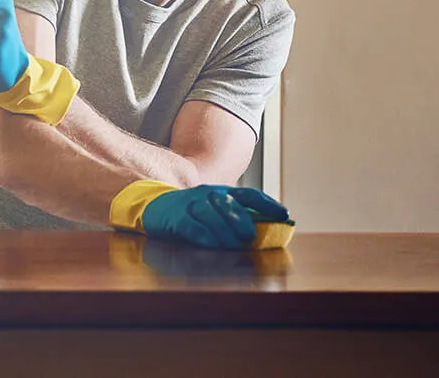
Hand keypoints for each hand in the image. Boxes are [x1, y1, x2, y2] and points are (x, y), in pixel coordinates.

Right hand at [140, 185, 289, 249]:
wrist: (153, 204)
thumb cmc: (191, 213)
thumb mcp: (215, 211)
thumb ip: (236, 220)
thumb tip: (268, 234)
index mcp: (221, 193)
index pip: (248, 195)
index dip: (267, 204)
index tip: (285, 215)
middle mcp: (207, 194)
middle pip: (227, 201)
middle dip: (241, 218)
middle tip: (249, 236)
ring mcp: (189, 204)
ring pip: (209, 213)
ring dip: (223, 230)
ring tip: (232, 245)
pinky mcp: (174, 217)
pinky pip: (190, 226)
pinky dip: (202, 235)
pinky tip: (211, 244)